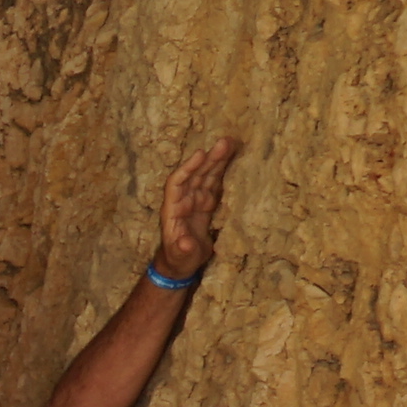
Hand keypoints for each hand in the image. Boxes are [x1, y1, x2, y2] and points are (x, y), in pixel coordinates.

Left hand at [152, 135, 241, 281]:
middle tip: (225, 142)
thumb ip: (182, 249)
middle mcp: (184, 200)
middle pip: (196, 175)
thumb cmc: (178, 260)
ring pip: (207, 176)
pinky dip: (223, 171)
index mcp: (173, 210)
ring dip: (218, 160)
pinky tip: (234, 157)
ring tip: (231, 143)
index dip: (187, 169)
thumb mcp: (180, 257)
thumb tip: (185, 243)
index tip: (201, 154)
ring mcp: (196, 200)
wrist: (182, 263)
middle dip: (209, 159)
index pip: (177, 184)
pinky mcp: (207, 203)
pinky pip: (215, 183)